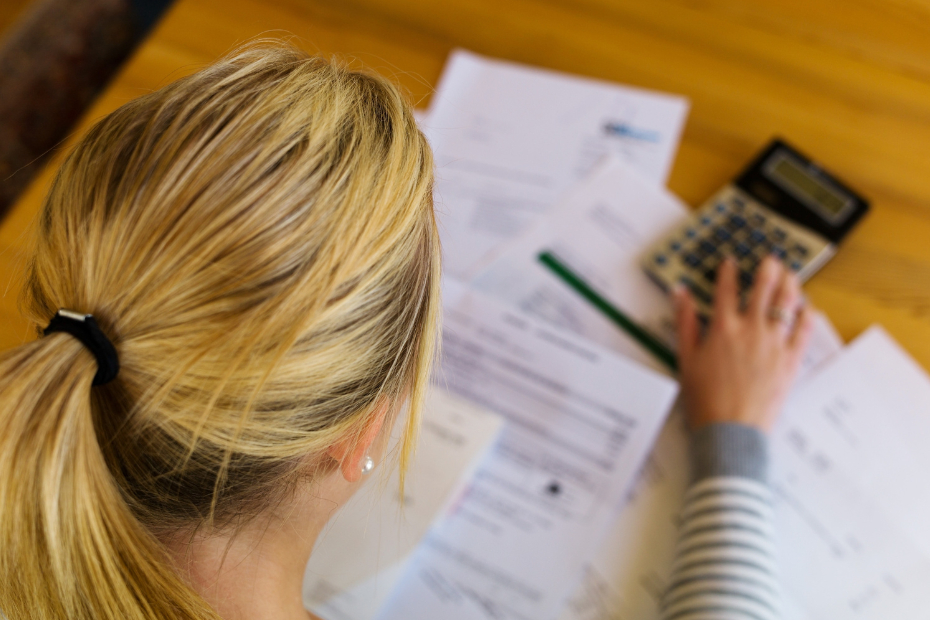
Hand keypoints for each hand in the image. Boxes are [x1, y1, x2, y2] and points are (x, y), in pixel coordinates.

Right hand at [674, 255, 814, 432]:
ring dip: (790, 284)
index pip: (726, 289)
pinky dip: (807, 316)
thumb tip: (680, 295)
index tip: (731, 261)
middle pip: (763, 288)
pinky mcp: (790, 361)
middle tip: (771, 259)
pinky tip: (807, 309)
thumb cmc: (706, 400)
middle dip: (768, 269)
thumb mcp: (686, 358)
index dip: (729, 271)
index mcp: (723, 328)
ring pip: (787, 303)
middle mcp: (751, 330)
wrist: (731, 430)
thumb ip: (685, 322)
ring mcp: (774, 344)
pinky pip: (804, 330)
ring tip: (790, 275)